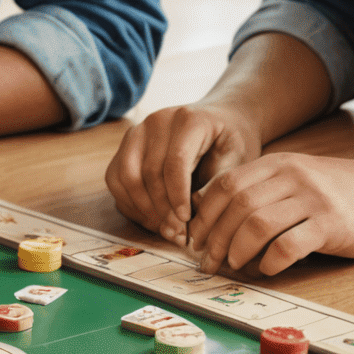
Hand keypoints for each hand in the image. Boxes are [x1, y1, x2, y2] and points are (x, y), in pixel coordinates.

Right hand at [105, 103, 261, 241]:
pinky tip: (151, 218)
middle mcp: (157, 121)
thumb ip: (217, 184)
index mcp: (188, 120)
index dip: (178, 196)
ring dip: (143, 208)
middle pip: (148, 171)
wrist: (220, 121)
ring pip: (126, 175)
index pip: (175, 161)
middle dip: (162, 209)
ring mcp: (138, 131)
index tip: (186, 221)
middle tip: (177, 234)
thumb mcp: (237, 159)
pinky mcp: (127, 145)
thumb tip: (196, 215)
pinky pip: (115, 177)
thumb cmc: (230, 143)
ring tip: (165, 228)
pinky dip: (129, 203)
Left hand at [186, 152, 353, 276]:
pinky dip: (271, 260)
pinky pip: (289, 244)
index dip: (204, 214)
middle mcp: (290, 176)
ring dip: (237, 249)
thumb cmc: (334, 192)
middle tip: (208, 261)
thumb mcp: (294, 179)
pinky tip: (267, 269)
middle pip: (236, 205)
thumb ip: (260, 191)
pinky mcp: (331, 224)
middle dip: (215, 236)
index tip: (195, 239)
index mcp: (275, 164)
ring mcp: (311, 199)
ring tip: (233, 266)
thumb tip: (214, 220)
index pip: (225, 185)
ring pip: (257, 223)